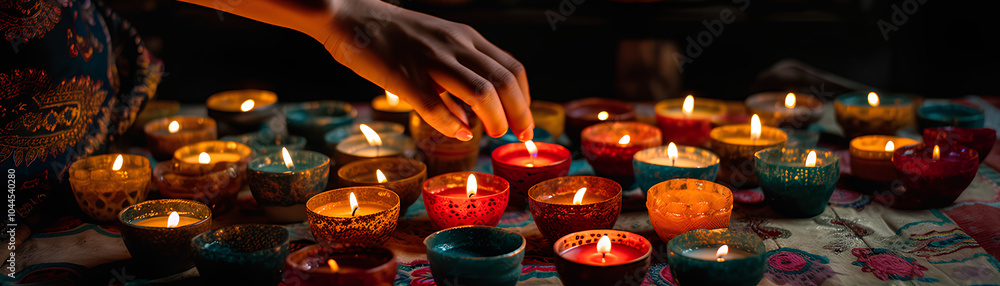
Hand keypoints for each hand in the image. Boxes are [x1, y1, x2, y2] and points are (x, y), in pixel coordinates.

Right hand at [324, 0, 532, 140]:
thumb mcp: (439, 45)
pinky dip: (453, 125)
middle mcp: (455, 45)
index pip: (511, 69)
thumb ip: (460, 75)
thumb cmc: (397, 37)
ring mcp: (431, 60)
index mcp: (466, 38)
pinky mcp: (404, 76)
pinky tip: (461, 133)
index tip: (524, 122)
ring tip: (493, 133)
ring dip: (494, 118)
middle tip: (517, 135)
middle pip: (504, 81)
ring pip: (480, 91)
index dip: (525, 99)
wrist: (351, 17)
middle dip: (518, 113)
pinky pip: (436, 106)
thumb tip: (474, 119)